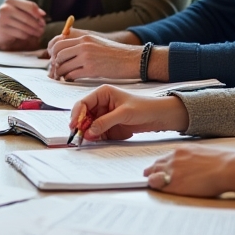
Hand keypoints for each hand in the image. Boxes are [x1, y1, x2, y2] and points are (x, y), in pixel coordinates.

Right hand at [0, 0, 46, 49]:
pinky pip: (20, 33)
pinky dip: (26, 36)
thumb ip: (32, 10)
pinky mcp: (2, 29)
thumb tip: (42, 14)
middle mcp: (5, 8)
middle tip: (42, 29)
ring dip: (34, 31)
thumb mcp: (21, 11)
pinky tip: (28, 36)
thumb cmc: (12, 19)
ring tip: (38, 33)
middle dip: (37, 24)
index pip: (30, 6)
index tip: (42, 19)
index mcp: (10, 0)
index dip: (38, 14)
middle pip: (27, 17)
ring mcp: (2, 19)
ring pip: (25, 26)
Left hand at [47, 32, 141, 80]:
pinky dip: (68, 78)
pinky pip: (72, 74)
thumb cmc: (115, 53)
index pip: (58, 42)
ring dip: (60, 73)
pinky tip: (70, 79)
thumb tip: (64, 52)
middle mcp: (83, 45)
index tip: (53, 59)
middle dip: (54, 63)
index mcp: (84, 37)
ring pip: (63, 65)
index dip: (52, 51)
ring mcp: (87, 57)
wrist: (131, 59)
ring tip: (61, 76)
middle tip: (55, 70)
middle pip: (57, 53)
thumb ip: (81, 44)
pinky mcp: (91, 69)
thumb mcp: (96, 42)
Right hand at [68, 86, 188, 140]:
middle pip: (83, 115)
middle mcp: (101, 104)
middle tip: (79, 136)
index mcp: (102, 94)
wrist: (159, 116)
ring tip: (88, 140)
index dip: (76, 114)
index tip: (74, 126)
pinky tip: (96, 140)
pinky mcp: (109, 127)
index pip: (83, 103)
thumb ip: (105, 122)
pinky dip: (95, 137)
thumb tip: (89, 131)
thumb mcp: (124, 113)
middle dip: (81, 125)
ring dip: (87, 133)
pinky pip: (97, 133)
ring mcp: (104, 116)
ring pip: (89, 125)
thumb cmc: (144, 107)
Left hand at [144, 147, 234, 199]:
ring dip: (152, 179)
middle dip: (151, 171)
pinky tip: (156, 189)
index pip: (164, 158)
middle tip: (148, 176)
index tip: (157, 168)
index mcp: (181, 150)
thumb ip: (191, 158)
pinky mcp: (174, 184)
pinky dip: (156, 188)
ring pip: (154, 175)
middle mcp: (174, 159)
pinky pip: (159, 186)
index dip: (159, 164)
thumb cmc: (222, 162)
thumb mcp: (202, 153)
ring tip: (151, 183)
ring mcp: (173, 171)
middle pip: (156, 166)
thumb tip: (191, 164)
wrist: (227, 168)